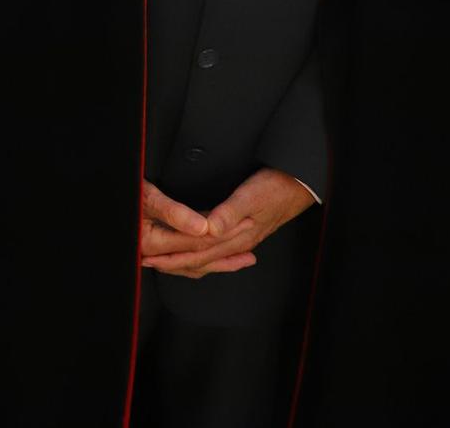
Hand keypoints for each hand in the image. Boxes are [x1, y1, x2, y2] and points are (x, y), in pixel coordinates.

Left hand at [141, 169, 315, 278]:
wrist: (301, 186)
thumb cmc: (276, 187)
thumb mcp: (250, 196)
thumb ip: (229, 213)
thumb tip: (208, 230)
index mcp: (236, 235)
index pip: (198, 253)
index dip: (173, 257)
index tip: (152, 259)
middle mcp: (238, 242)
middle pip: (200, 259)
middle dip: (173, 263)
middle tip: (148, 263)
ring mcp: (242, 239)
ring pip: (209, 257)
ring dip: (187, 261)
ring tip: (166, 263)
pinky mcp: (245, 231)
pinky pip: (219, 250)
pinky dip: (205, 255)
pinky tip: (200, 254)